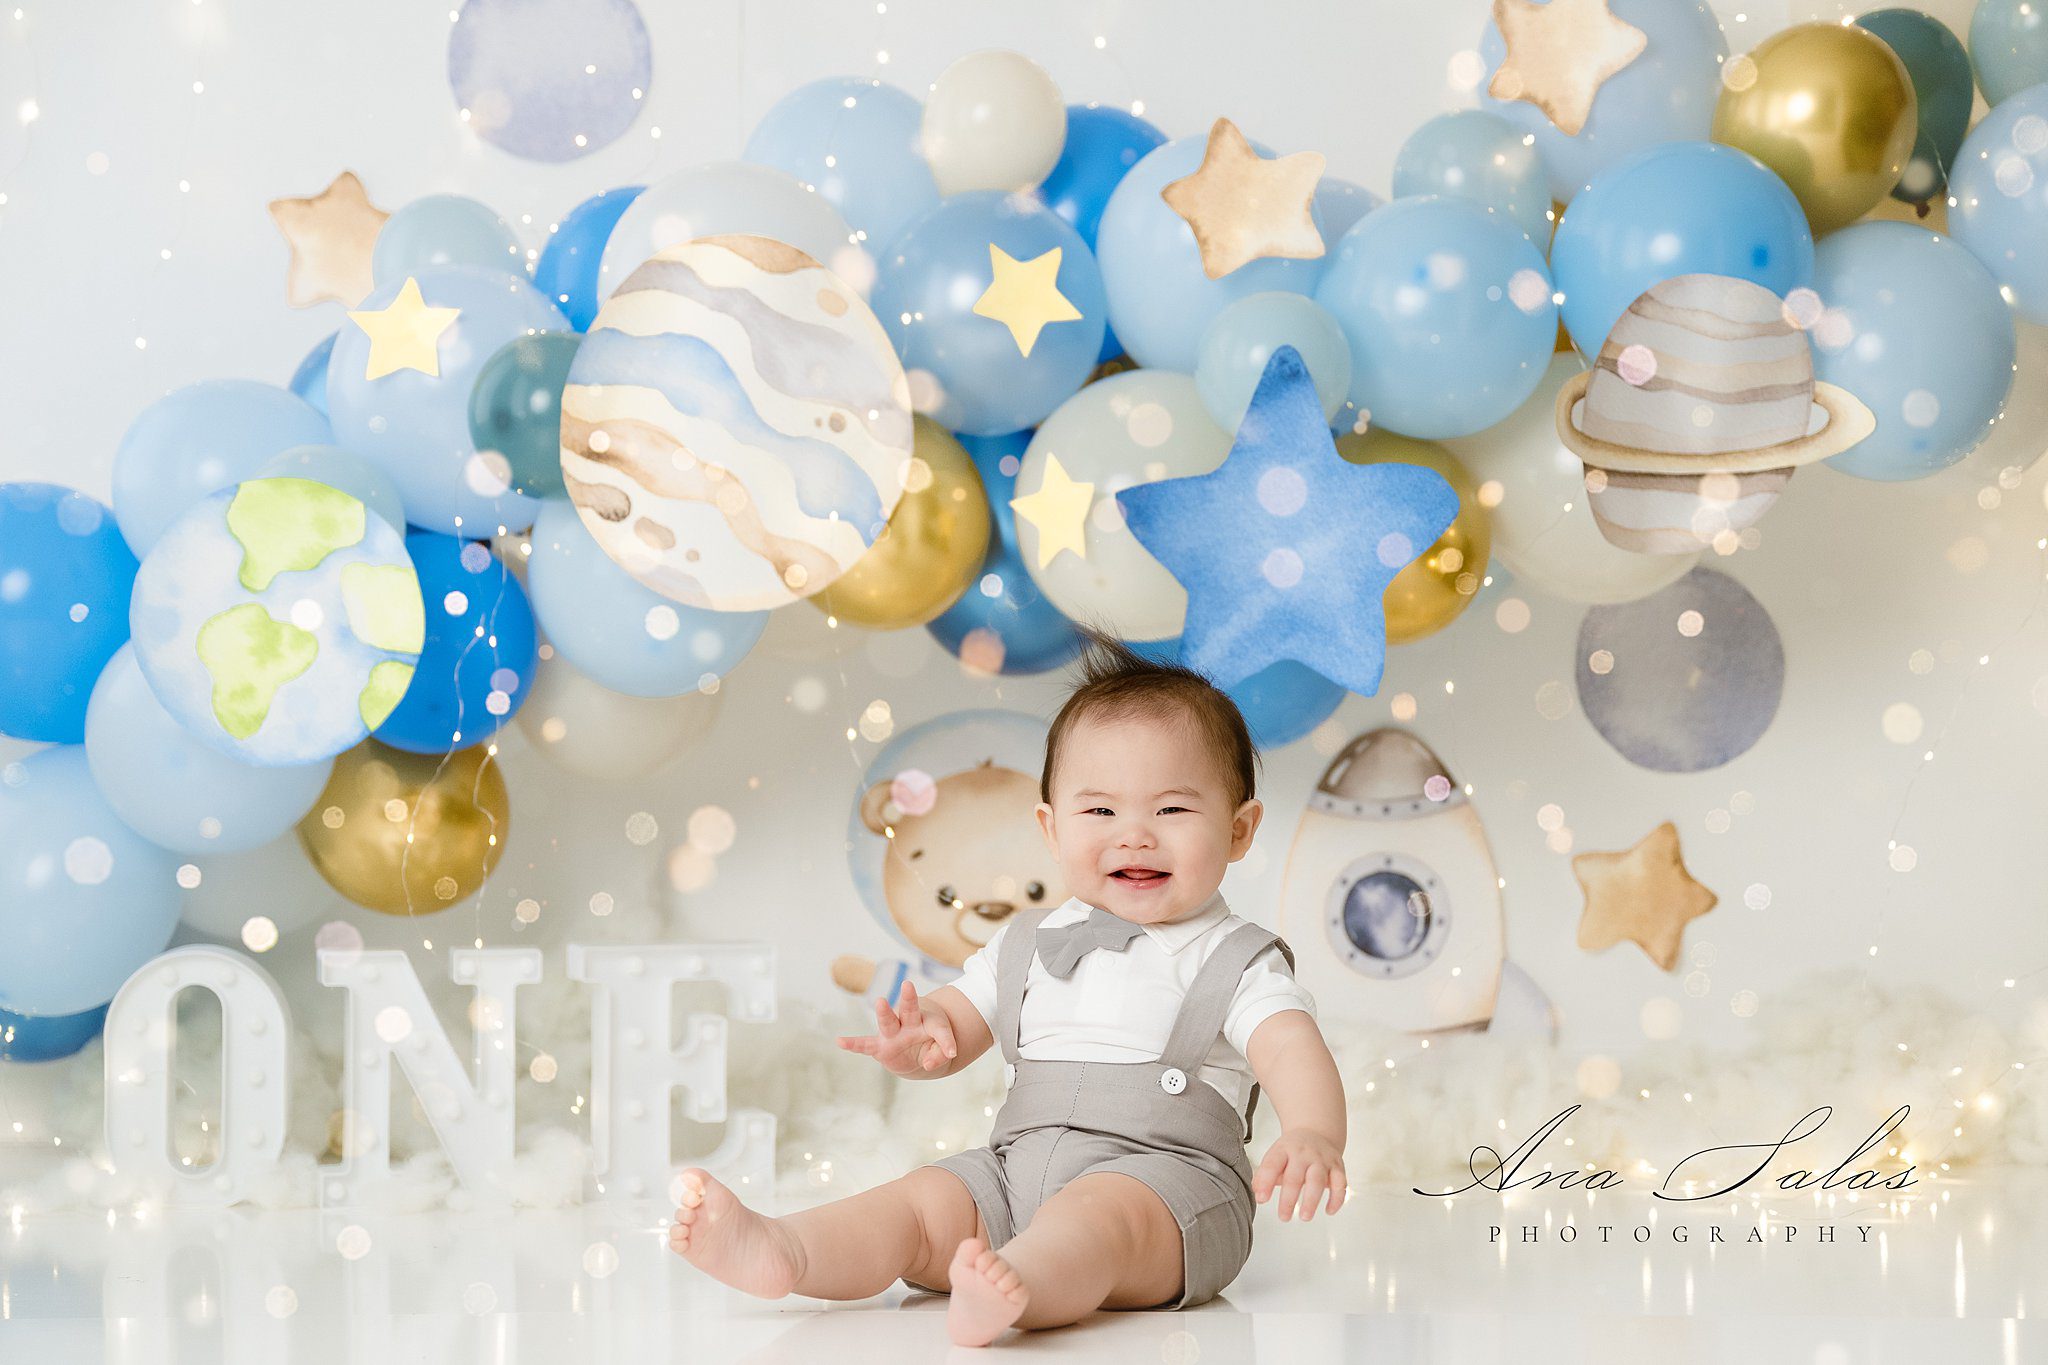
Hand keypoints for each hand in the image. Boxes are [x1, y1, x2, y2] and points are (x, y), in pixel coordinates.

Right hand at [835, 980, 957, 1076]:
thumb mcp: (942, 1048)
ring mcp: (893, 1033)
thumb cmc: (932, 1041)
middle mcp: (908, 1023)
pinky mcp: (881, 1046)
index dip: (946, 1041)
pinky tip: (840, 1041)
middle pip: (909, 1009)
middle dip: (908, 998)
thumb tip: (927, 1065)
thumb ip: (939, 1054)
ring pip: (888, 1021)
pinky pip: (865, 1045)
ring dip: (884, 1012)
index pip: (939, 1029)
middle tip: (908, 985)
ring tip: (881, 1002)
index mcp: (927, 1021)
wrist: (919, 1048)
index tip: (952, 1052)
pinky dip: (853, 1044)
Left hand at [1253, 1129, 1345, 1220]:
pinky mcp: (1337, 1167)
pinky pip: (1340, 1183)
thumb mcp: (1275, 1156)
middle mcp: (1303, 1154)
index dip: (1265, 1182)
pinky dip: (1336, 1198)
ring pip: (1317, 1180)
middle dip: (1288, 1199)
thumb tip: (1257, 1193)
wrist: (1317, 1131)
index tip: (1261, 1199)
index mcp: (1284, 1149)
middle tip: (1283, 1216)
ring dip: (1311, 1200)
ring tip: (1304, 1216)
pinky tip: (1329, 1210)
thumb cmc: (1293, 1150)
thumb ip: (1265, 1174)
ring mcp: (1321, 1160)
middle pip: (1295, 1177)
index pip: (1272, 1165)